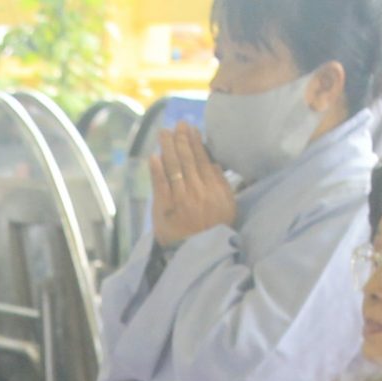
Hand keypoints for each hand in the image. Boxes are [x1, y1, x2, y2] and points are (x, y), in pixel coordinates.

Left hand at [150, 124, 237, 246]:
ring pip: (173, 168)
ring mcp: (180, 199)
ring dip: (167, 148)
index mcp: (214, 189)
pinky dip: (156, 170)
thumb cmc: (214, 230)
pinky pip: (160, 185)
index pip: (203, 159)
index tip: (191, 129)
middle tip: (177, 125)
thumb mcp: (228, 207)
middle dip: (181, 139)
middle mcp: (198, 190)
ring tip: (163, 133)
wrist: (200, 254)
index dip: (196, 142)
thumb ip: (222, 184)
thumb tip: (214, 163)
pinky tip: (154, 156)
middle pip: (188, 159)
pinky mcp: (165, 209)